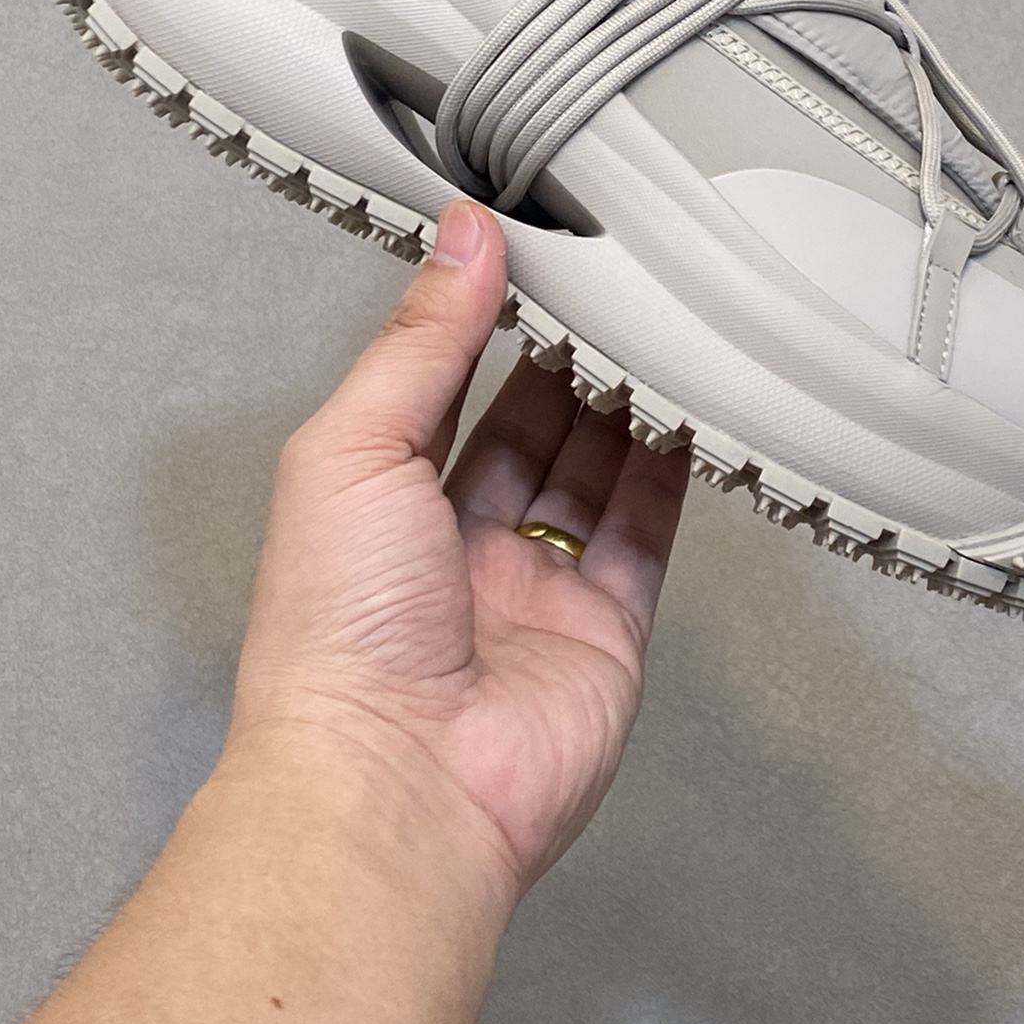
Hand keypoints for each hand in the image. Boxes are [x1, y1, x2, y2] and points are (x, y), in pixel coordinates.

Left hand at [229, 200, 692, 897]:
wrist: (397, 784)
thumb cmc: (336, 636)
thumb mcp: (355, 448)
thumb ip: (421, 342)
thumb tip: (460, 239)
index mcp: (377, 500)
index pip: (443, 385)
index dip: (484, 318)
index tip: (527, 251)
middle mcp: (455, 546)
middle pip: (529, 425)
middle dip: (566, 355)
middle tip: (608, 282)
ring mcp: (535, 590)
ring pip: (594, 470)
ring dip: (624, 401)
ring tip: (656, 324)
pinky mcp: (604, 630)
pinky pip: (646, 533)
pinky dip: (671, 470)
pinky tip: (687, 410)